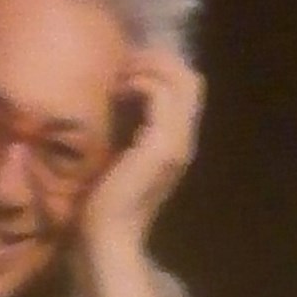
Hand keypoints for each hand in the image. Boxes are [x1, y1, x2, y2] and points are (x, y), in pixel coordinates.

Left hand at [80, 48, 202, 249]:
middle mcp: (185, 141)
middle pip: (191, 79)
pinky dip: (138, 83)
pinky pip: (159, 94)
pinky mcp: (162, 146)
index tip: (127, 70)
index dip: (161, 69)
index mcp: (177, 142)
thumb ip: (128, 126)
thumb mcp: (120, 153)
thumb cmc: (105, 199)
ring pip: (180, 80)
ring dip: (147, 68)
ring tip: (120, 78)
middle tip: (124, 67)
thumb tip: (117, 92)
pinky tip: (117, 93)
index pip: (187, 89)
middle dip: (157, 61)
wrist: (107, 234)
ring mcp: (177, 143)